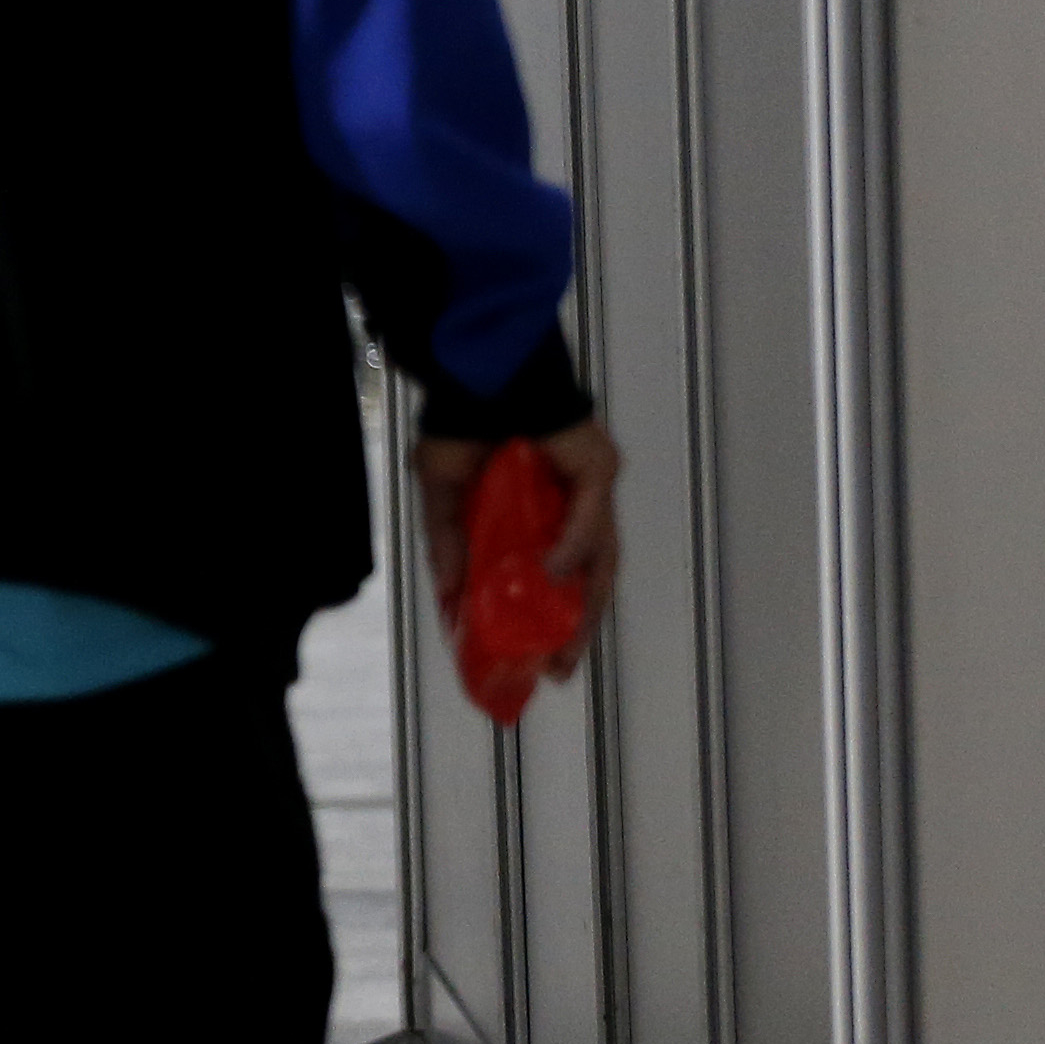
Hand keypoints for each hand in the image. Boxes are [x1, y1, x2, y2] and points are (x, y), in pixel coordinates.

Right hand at [414, 416, 621, 675]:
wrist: (477, 373)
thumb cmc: (463, 425)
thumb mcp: (443, 493)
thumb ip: (448, 543)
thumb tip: (447, 598)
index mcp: (544, 514)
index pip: (557, 578)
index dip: (550, 621)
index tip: (536, 662)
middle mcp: (576, 509)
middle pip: (589, 581)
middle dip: (576, 631)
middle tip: (557, 670)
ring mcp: (592, 492)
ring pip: (601, 560)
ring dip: (584, 606)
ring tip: (562, 643)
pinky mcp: (599, 470)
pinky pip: (591, 520)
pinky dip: (572, 549)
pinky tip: (551, 573)